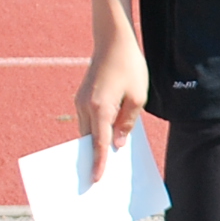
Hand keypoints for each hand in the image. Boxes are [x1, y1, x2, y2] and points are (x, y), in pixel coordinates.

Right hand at [75, 33, 147, 186]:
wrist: (113, 40)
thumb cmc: (130, 66)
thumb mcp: (138, 96)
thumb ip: (127, 122)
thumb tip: (117, 143)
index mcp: (101, 108)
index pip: (100, 143)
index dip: (99, 163)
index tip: (97, 180)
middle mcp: (85, 106)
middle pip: (89, 140)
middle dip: (93, 158)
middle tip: (98, 179)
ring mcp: (81, 101)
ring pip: (87, 130)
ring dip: (94, 144)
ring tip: (103, 162)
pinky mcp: (82, 96)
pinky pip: (87, 120)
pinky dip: (94, 131)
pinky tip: (105, 137)